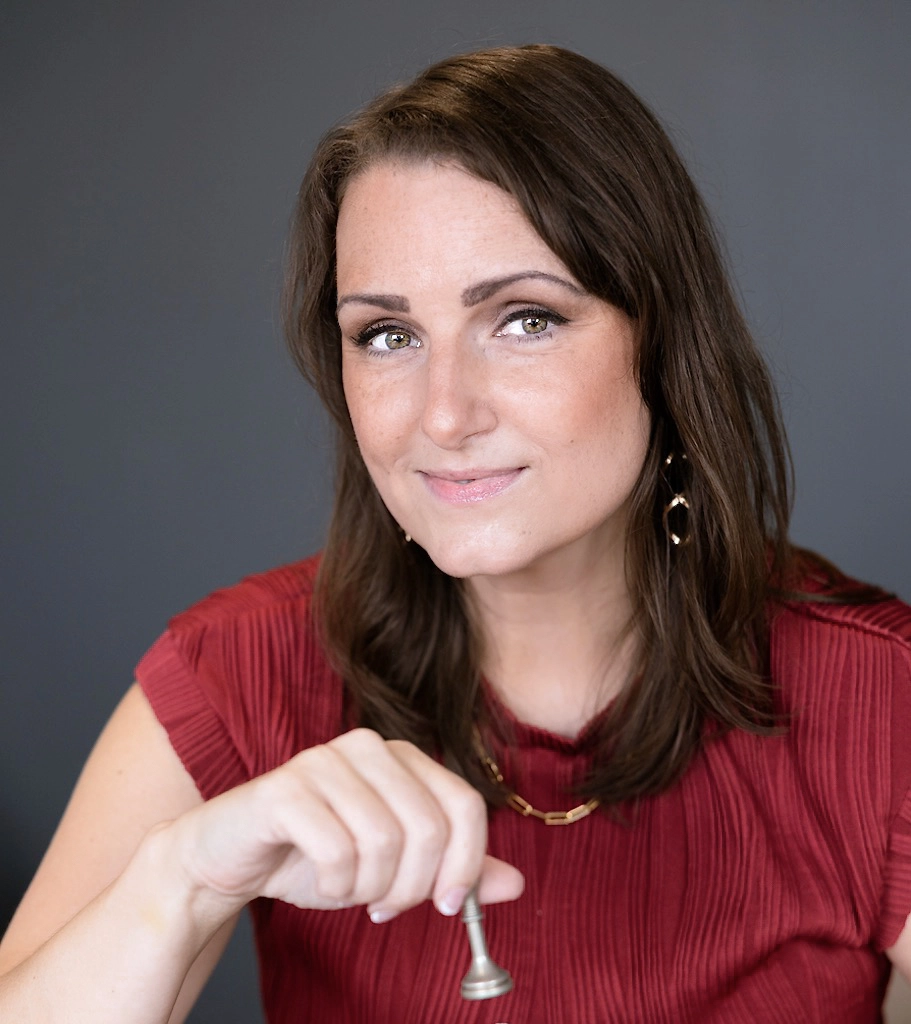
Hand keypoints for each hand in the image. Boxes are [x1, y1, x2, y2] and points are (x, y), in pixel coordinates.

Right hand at [166, 728, 523, 925]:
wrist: (230, 856)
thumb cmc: (315, 855)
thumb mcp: (394, 867)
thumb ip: (453, 870)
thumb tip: (515, 884)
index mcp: (403, 756)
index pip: (466, 805)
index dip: (466, 864)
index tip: (447, 906)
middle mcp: (369, 746)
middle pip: (429, 829)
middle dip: (413, 887)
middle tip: (385, 906)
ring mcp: (324, 761)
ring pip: (384, 842)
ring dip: (369, 888)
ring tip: (349, 889)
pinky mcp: (285, 788)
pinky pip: (336, 850)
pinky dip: (335, 886)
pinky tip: (323, 883)